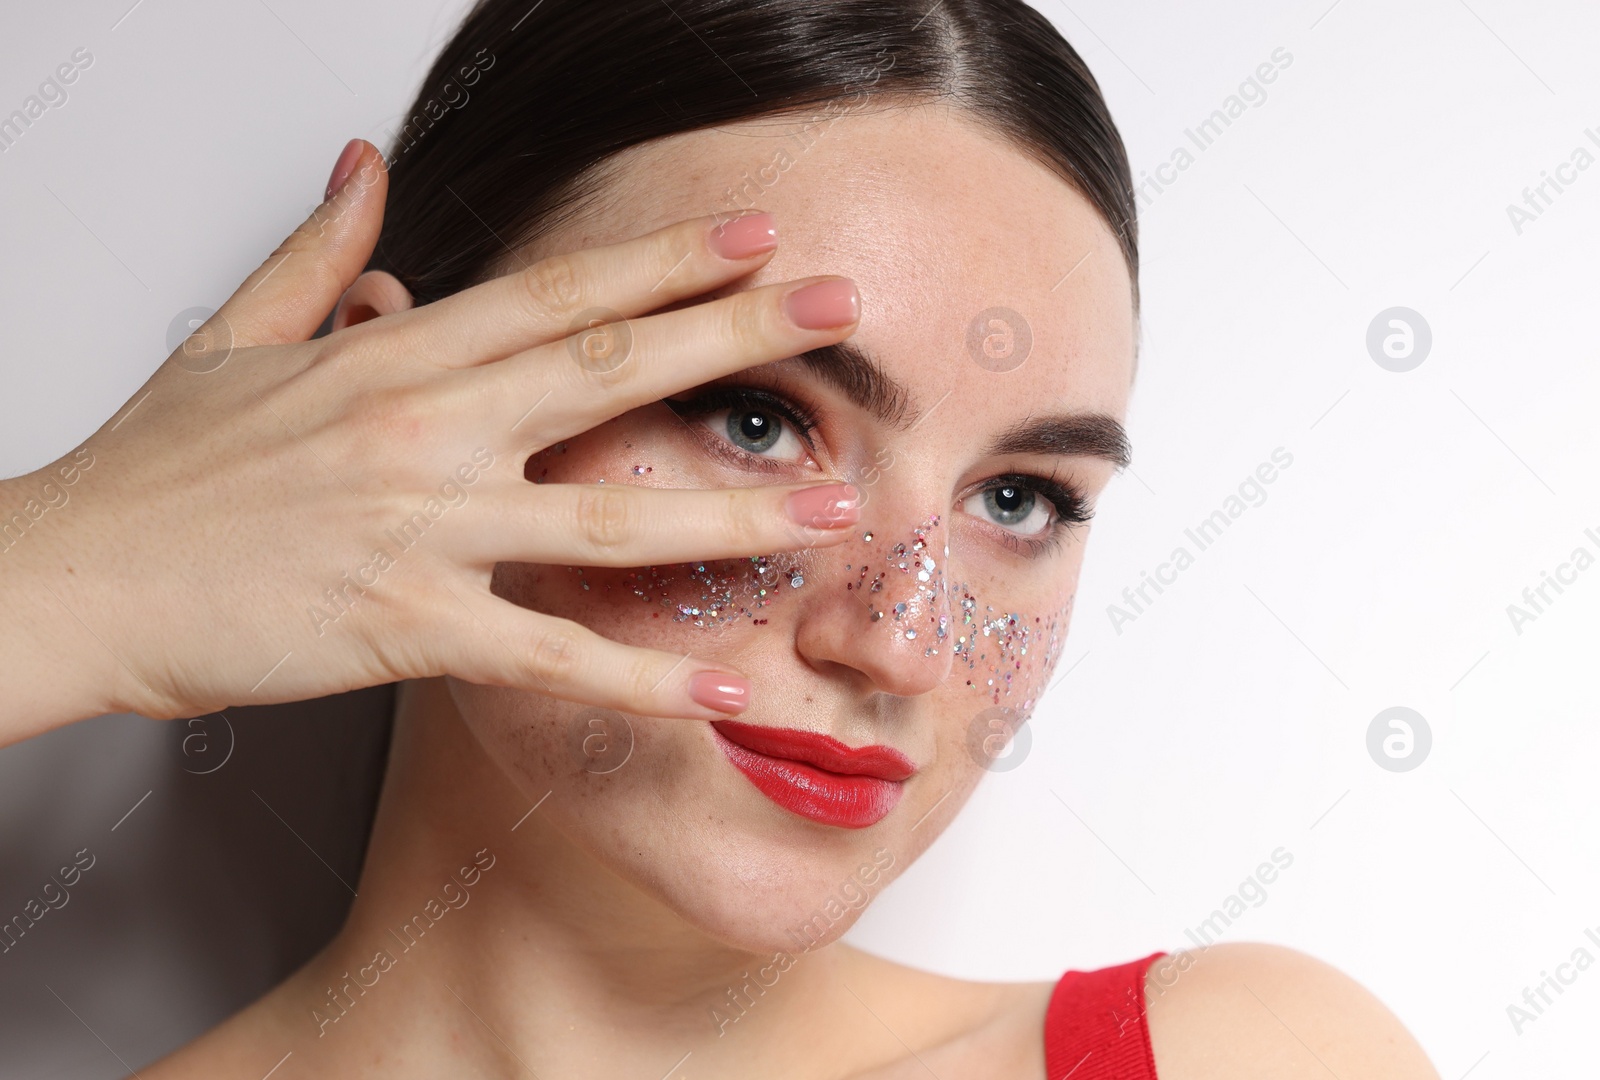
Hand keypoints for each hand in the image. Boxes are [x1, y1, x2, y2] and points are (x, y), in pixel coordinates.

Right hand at [0, 139, 862, 740]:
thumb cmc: (156, 471)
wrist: (75, 577)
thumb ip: (318, 253)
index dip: (664, 260)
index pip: (558, 294)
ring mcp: (421, 530)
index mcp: (395, 357)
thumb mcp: (234, 336)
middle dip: (734, 337)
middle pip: (608, 370)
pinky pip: (548, 657)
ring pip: (604, 520)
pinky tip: (724, 688)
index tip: (755, 235)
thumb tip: (362, 170)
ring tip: (830, 501)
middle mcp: (425, 430)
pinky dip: (642, 679)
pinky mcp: (405, 628)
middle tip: (838, 310)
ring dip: (727, 510)